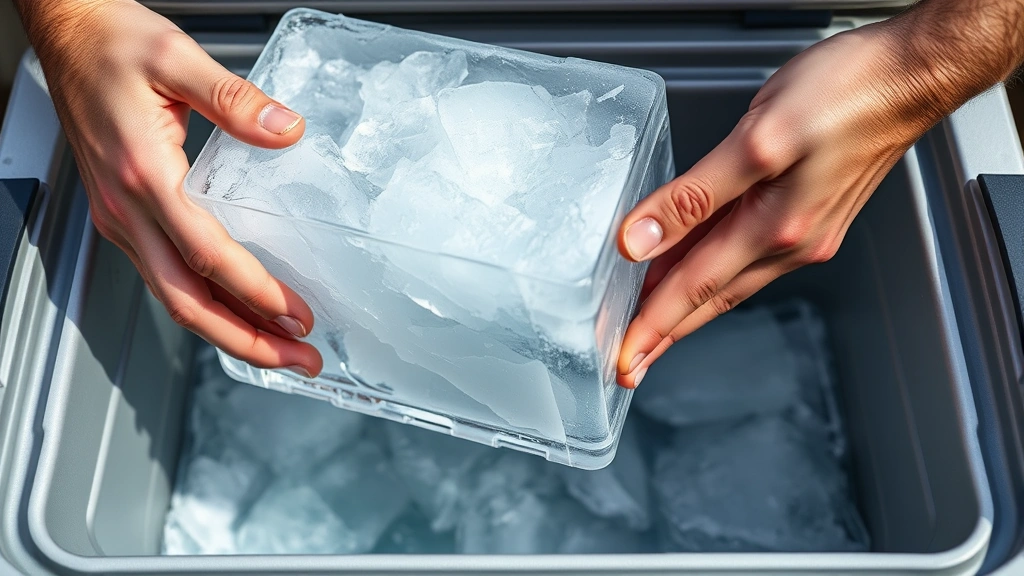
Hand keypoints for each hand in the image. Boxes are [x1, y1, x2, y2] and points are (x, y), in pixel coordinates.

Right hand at [15, 0, 322, 375]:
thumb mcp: (175, 56)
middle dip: (247, 340)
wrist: (66, 35)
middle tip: (298, 358)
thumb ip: (234, 97)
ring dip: (229, 331)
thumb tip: (285, 130)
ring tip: (279, 349)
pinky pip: (166, 277)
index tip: (296, 315)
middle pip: (187, 301)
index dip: (255, 292)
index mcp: (143, 174)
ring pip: (175, 298)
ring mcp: (121, 218)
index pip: (206, 253)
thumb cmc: (110, 44)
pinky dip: (206, 305)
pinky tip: (238, 311)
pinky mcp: (125, 216)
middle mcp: (127, 209)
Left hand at [614, 0, 1023, 387]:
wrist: (911, 76)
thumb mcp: (757, 136)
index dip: (652, 324)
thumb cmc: (846, 92)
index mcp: (775, 228)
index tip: (621, 357)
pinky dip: (713, 275)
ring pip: (728, 282)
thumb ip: (695, 194)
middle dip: (664, 334)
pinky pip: (747, 259)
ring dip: (686, 309)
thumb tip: (639, 239)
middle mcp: (791, 243)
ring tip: (650, 329)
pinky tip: (695, 273)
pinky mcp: (808, 216)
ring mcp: (803, 233)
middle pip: (709, 299)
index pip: (692, 288)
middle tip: (629, 367)